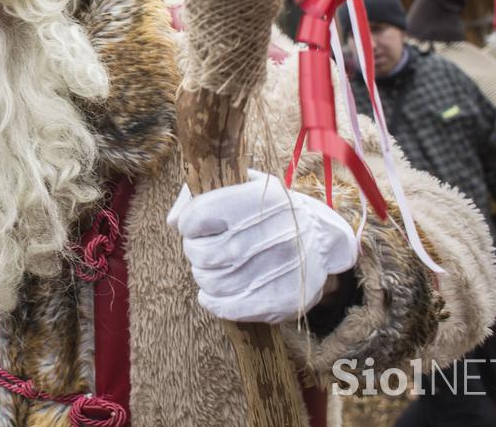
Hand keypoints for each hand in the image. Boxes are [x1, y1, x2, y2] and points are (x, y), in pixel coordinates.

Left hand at [167, 169, 357, 323]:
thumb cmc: (266, 210)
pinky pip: (230, 308)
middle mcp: (277, 232)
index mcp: (263, 198)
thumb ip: (200, 194)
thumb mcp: (240, 186)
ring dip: (204, 277)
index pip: (200, 216)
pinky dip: (213, 301)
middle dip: (194, 253)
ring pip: (213, 283)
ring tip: (213, 269)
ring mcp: (284, 268)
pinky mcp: (286, 299)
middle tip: (203, 250)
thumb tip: (174, 221)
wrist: (321, 240)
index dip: (189, 224)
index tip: (195, 226)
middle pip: (204, 254)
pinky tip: (214, 293)